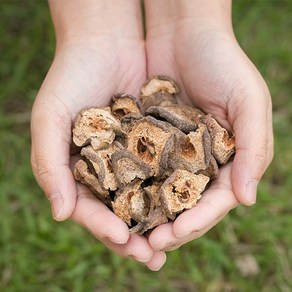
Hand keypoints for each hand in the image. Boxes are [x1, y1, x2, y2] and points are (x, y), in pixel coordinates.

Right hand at [31, 0, 165, 269]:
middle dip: (136, 236)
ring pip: (147, 196)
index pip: (91, 209)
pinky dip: (175, 186)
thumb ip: (49, 166)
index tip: (122, 238)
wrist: (103, 42)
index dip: (104, 227)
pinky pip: (166, 168)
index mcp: (80, 171)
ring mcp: (133, 157)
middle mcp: (108, 169)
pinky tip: (187, 201)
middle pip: (122, 211)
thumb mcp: (50, 119)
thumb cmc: (69, 79)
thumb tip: (61, 215)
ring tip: (174, 239)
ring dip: (159, 220)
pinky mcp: (156, 142)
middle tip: (152, 256)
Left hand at [145, 0, 272, 250]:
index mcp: (229, 159)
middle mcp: (202, 161)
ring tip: (130, 234)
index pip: (214, 201)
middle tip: (147, 246)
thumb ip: (254, 150)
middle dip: (169, 227)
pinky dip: (132, 186)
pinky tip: (119, 200)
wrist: (186, 34)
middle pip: (186, 204)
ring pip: (162, 193)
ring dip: (148, 216)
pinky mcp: (152, 140)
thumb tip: (247, 200)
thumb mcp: (248, 101)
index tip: (173, 236)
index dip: (196, 221)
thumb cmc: (223, 63)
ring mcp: (176, 152)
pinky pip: (142, 168)